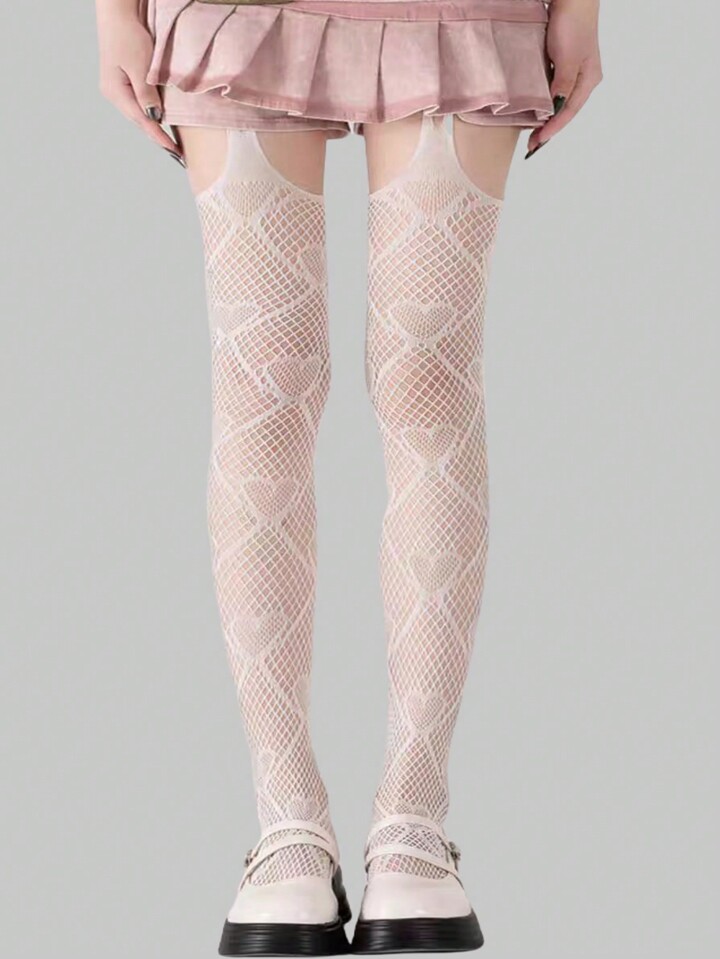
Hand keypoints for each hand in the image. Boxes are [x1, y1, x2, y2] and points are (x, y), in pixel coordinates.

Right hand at [96, 3, 184, 161]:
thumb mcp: (140, 66)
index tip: (175, 152)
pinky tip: (160, 122)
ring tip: (171, 144)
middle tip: (177, 155)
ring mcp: (116, 88)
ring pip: (138, 113)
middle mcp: (113, 93)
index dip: (160, 137)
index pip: (143, 121)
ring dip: (154, 128)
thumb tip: (155, 118)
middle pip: (139, 121)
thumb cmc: (128, 35)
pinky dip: (150, 114)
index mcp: (115, 92)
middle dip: (158, 137)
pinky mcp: (121, 81)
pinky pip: (138, 103)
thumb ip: (147, 94)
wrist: (117, 13)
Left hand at [526, 0, 602, 156]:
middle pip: (565, 110)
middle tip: (532, 145)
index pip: (568, 112)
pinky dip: (544, 102)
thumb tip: (554, 109)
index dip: (553, 129)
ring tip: (532, 132)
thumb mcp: (566, 57)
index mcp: (588, 80)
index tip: (537, 142)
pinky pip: (553, 89)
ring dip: (546, 117)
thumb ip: (561, 85)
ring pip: (559, 102)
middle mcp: (583, 79)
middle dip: (549, 128)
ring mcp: (574, 71)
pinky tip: (534, 108)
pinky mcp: (563, 63)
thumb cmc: (572, 23)